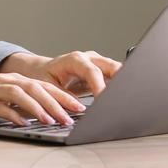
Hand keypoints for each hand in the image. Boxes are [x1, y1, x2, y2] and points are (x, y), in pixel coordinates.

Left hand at [0, 49, 121, 96]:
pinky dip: (119, 87)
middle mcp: (88, 58)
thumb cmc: (42, 77)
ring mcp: (97, 63)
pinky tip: (122, 99)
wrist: (40, 69)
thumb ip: (63, 97)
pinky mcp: (101, 72)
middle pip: (111, 66)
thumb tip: (78, 109)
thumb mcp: (48, 88)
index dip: (100, 86)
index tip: (104, 100)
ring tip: (127, 100)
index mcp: (74, 60)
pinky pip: (115, 77)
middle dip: (121, 80)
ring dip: (123, 83)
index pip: (92, 71)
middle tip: (125, 98)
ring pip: (117, 70)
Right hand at [0, 71, 89, 126]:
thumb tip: (48, 116)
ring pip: (21, 94)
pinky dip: (13, 114)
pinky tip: (23, 123)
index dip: (64, 96)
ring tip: (52, 120)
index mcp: (16, 80)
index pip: (45, 86)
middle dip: (57, 102)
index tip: (80, 108)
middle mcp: (7, 81)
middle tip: (72, 116)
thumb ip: (23, 104)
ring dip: (38, 108)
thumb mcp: (4, 99)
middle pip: (37, 88)